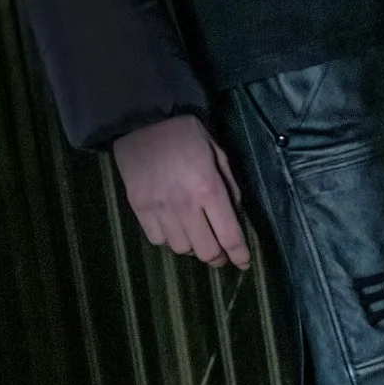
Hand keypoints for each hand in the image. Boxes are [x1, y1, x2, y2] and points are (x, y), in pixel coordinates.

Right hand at [113, 113, 251, 268]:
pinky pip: (158, 240)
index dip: (239, 254)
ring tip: (197, 237)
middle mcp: (185, 205)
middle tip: (222, 255)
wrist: (142, 121)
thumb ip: (228, 185)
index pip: (229, 235)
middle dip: (218, 257)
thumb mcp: (217, 152)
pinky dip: (169, 239)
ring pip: (181, 248)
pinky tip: (174, 228)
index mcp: (209, 189)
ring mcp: (160, 209)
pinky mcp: (140, 209)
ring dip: (193, 247)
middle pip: (206, 250)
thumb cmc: (185, 134)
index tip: (243, 262)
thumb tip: (234, 214)